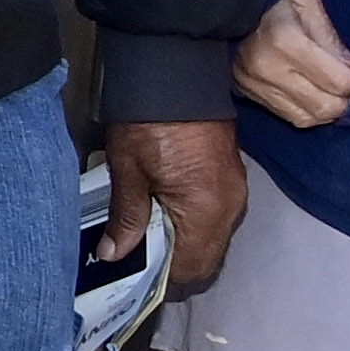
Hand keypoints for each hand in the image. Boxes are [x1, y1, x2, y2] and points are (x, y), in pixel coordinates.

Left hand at [102, 115, 249, 295]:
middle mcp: (230, 208)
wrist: (177, 73)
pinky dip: (192, 225)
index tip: (133, 273)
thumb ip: (126, 218)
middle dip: (173, 264)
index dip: (161, 276)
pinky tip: (164, 215)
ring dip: (183, 244)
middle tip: (137, 257)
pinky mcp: (232, 179)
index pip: (191, 267)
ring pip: (212, 240)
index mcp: (207, 211)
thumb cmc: (149, 122)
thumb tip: (113, 255)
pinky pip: (216, 219)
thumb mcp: (129, 171)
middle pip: (206, 258)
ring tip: (147, 236)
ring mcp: (235, 192)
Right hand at [230, 0, 349, 135]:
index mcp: (285, 40)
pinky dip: (311, 112)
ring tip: (339, 94)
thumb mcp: (310, 2)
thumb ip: (333, 36)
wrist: (235, 2)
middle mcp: (267, 68)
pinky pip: (291, 117)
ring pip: (308, 117)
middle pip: (325, 105)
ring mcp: (254, 83)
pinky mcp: (247, 92)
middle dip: (348, 99)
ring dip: (331, 110)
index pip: (338, 81)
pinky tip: (319, 97)